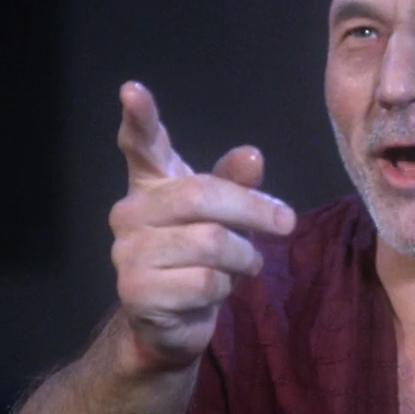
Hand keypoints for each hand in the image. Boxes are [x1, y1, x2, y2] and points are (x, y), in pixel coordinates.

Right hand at [108, 81, 295, 369]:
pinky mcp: (136, 291)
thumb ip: (236, 185)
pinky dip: (225, 289)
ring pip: (210, 243)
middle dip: (254, 210)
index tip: (132, 89)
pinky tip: (215, 292)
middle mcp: (130, 212)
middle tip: (286, 223)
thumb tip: (252, 155)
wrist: (171, 324)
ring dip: (243, 257)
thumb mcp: (225, 218)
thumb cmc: (200, 259)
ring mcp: (127, 253)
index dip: (138, 118)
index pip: (142, 145)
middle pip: (201, 195)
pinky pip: (204, 282)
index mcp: (151, 185)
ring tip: (243, 265)